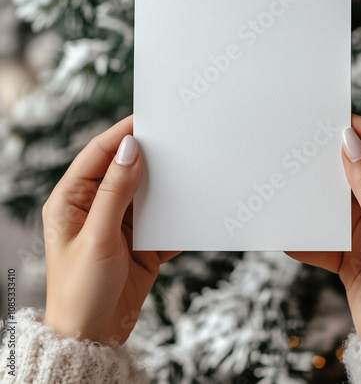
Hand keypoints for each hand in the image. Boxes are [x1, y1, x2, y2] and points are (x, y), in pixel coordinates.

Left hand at [42, 115, 179, 344]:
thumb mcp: (98, 237)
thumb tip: (129, 149)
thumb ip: (116, 192)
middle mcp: (97, 207)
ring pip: (147, 192)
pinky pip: (162, 218)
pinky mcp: (142, 240)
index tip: (147, 120)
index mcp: (73, 200)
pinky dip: (176, 214)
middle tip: (175, 142)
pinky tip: (190, 207)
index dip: (121, 135)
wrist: (95, 336)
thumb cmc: (81, 290)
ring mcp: (121, 223)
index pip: (98, 155)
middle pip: (125, 170)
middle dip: (149, 158)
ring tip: (187, 171)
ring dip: (165, 185)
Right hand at [287, 114, 360, 340]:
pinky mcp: (352, 247)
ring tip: (296, 183)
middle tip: (309, 145)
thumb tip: (351, 144)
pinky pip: (326, 232)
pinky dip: (311, 234)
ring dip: (320, 196)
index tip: (336, 119)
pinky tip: (292, 233)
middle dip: (336, 159)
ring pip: (340, 199)